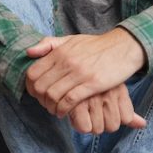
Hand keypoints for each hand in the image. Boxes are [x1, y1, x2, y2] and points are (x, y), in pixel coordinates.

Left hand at [24, 28, 146, 119]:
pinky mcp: (92, 84)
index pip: (33, 73)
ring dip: (51, 107)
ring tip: (55, 110)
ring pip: (53, 95)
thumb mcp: (70, 39)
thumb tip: (29, 52)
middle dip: (40, 100)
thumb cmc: (96, 46)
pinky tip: (64, 113)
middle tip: (46, 105)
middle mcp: (66, 62)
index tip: (36, 94)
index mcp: (59, 52)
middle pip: (41, 87)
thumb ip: (49, 44)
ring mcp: (79, 73)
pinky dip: (63, 110)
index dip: (30, 87)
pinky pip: (70, 100)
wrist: (123, 47)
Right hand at [66, 84, 147, 134]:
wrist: (72, 63)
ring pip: (98, 128)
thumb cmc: (96, 82)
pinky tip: (73, 113)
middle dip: (101, 123)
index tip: (105, 110)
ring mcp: (93, 98)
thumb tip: (143, 125)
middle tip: (91, 112)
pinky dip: (77, 124)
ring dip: (89, 125)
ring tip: (82, 112)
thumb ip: (129, 112)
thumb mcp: (116, 92)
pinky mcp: (76, 103)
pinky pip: (84, 127)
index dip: (115, 118)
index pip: (126, 118)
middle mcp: (108, 93)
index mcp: (119, 90)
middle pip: (112, 126)